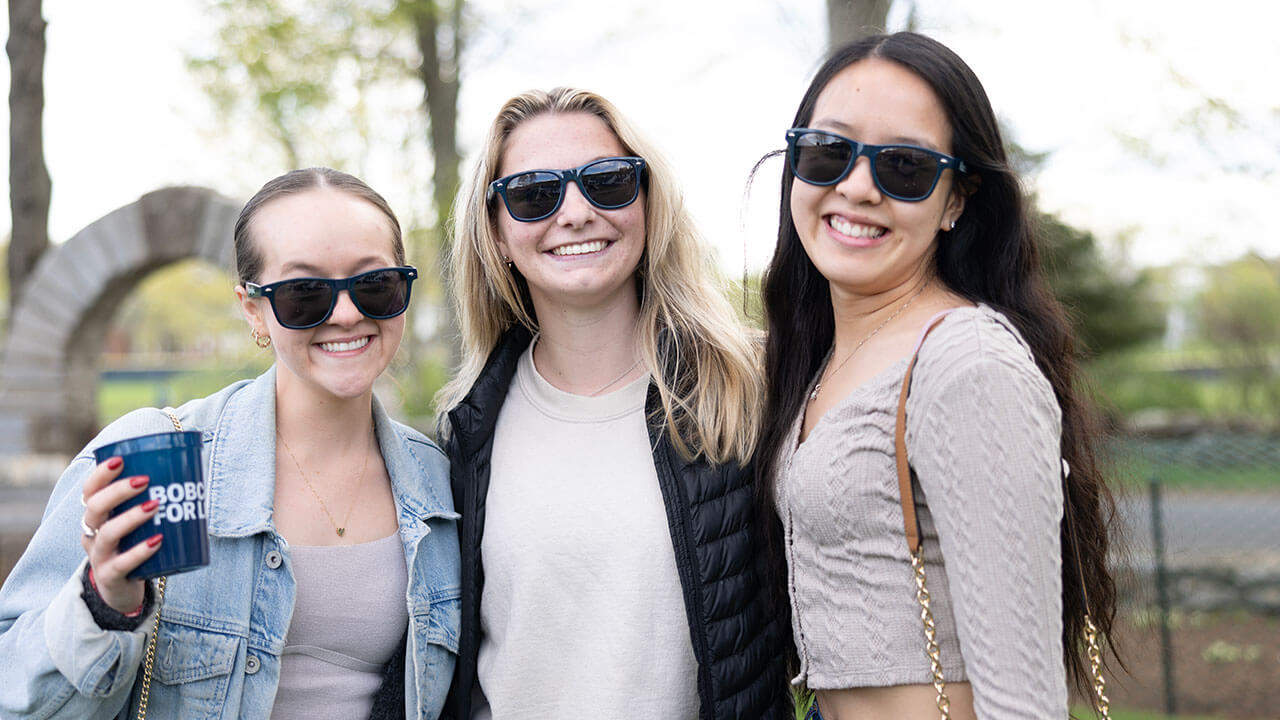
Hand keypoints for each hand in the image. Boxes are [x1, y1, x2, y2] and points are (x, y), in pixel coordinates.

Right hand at [79, 457, 162, 613]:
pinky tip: (158, 541)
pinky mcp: (111, 576)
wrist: (120, 590)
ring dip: (132, 517)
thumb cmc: (133, 546)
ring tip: (155, 505)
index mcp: (96, 516)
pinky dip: (140, 551)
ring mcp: (99, 556)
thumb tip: (192, 468)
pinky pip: (123, 563)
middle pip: (95, 507)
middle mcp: (92, 533)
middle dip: (118, 491)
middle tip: (145, 480)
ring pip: (108, 534)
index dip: (100, 474)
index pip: (89, 491)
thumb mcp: (136, 523)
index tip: (120, 460)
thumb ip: (152, 499)